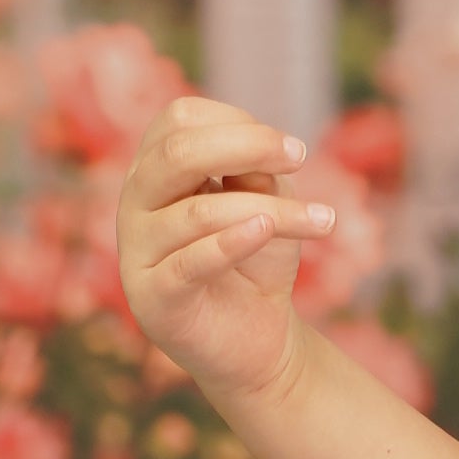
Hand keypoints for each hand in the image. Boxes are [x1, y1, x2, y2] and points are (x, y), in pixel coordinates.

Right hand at [116, 88, 337, 403]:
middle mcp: (135, 202)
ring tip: (323, 219)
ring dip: (272, 210)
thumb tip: (259, 148)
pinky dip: (231, 242)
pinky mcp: (151, 298)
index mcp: (155, 169)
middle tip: (301, 157)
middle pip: (175, 153)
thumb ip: (254, 171)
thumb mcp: (264, 201)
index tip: (291, 151)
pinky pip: (187, 262)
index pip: (179, 119)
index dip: (238, 124)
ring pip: (198, 212)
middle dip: (247, 146)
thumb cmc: (257, 259)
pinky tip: (265, 231)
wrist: (257, 339)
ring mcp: (136, 250)